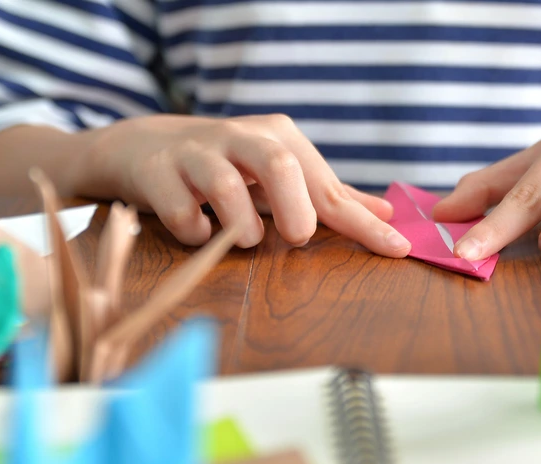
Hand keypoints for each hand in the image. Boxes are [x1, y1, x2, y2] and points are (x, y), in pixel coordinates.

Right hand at [87, 114, 410, 255]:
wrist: (143, 147)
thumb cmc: (227, 165)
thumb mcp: (279, 173)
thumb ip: (329, 195)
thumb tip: (385, 212)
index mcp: (278, 137)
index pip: (328, 186)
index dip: (362, 222)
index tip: (396, 249)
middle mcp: (240, 138)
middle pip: (279, 165)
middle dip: (295, 208)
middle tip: (297, 238)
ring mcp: (196, 154)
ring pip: (224, 184)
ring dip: (240, 224)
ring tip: (245, 240)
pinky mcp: (157, 174)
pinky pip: (179, 210)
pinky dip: (194, 230)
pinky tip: (200, 234)